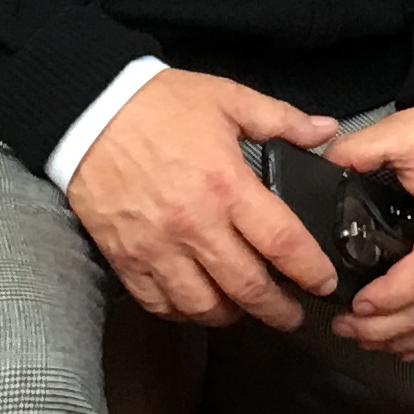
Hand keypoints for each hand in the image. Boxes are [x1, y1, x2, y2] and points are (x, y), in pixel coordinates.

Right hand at [68, 68, 345, 329]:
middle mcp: (194, 224)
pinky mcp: (125, 257)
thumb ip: (281, 119)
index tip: (322, 283)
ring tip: (245, 309)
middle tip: (293, 315)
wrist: (88, 110)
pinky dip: (182, 311)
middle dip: (278, 310)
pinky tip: (197, 302)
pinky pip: (158, 303)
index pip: (281, 243)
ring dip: (231, 315)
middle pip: (246, 288)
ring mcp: (156, 247)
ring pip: (202, 306)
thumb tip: (326, 132)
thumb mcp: (226, 98)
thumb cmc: (158, 103)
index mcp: (226, 185)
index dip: (309, 271)